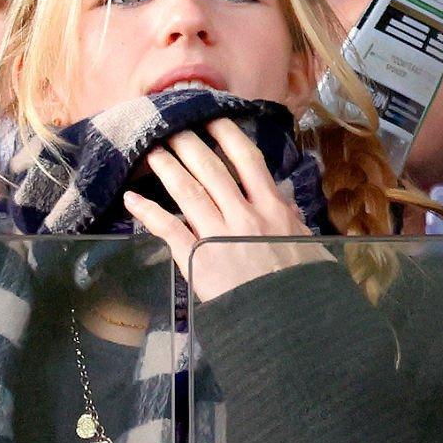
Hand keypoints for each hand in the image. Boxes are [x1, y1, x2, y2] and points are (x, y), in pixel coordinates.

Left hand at [122, 117, 328, 300]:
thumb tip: (285, 202)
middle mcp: (244, 215)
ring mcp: (219, 236)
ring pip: (189, 192)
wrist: (287, 322)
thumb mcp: (309, 246)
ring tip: (152, 151)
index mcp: (273, 209)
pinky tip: (132, 200)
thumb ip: (292, 221)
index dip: (228, 137)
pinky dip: (148, 212)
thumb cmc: (302, 288)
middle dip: (190, 145)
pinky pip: (168, 230)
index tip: (215, 121)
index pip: (248, 162)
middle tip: (173, 129)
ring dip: (168, 169)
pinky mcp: (199, 260)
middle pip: (211, 170)